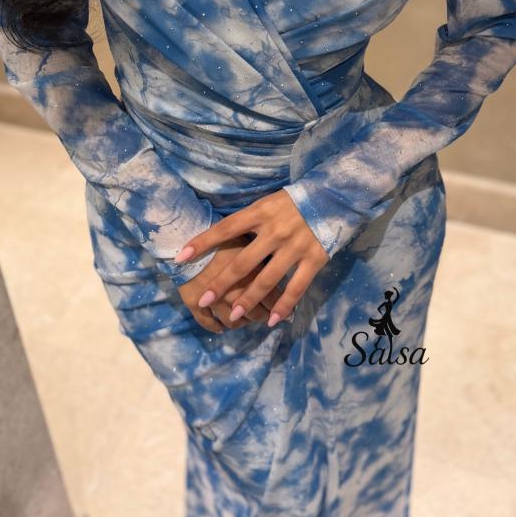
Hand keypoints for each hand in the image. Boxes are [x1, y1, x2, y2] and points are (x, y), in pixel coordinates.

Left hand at [174, 190, 328, 327]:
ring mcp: (295, 246)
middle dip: (221, 283)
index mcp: (260, 212)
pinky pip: (296, 288)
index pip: (226, 228)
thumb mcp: (268, 203)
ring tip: (233, 315)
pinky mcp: (314, 258)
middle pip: (242, 261)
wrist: (335, 196)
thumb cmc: (294, 202)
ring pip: (266, 279)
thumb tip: (222, 239)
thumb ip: (249, 221)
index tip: (180, 257)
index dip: (203, 242)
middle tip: (203, 299)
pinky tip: (272, 320)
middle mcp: (275, 230)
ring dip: (248, 300)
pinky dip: (283, 306)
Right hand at [177, 235, 283, 333]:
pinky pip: (208, 322)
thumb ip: (265, 254)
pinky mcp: (195, 303)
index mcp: (253, 274)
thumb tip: (280, 262)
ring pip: (234, 321)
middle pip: (256, 314)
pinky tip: (221, 327)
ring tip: (243, 318)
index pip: (274, 299)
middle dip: (264, 316)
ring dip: (241, 323)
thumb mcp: (250, 238)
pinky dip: (216, 327)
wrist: (188, 230)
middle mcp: (237, 291)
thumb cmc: (225, 232)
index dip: (283, 306)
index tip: (286, 310)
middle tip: (266, 316)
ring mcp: (216, 300)